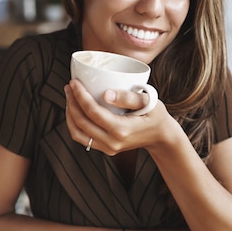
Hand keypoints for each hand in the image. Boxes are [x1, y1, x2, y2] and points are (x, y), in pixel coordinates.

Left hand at [65, 79, 180, 154]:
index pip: (92, 111)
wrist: (162, 137)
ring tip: (70, 97)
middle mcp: (112, 142)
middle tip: (69, 86)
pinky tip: (75, 110)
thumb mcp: (149, 102)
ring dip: (70, 114)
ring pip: (77, 133)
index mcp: (121, 130)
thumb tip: (106, 94)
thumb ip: (128, 97)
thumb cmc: (156, 115)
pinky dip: (75, 124)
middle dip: (71, 102)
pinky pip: (82, 138)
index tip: (74, 82)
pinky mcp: (106, 148)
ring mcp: (108, 147)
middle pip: (81, 122)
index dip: (80, 95)